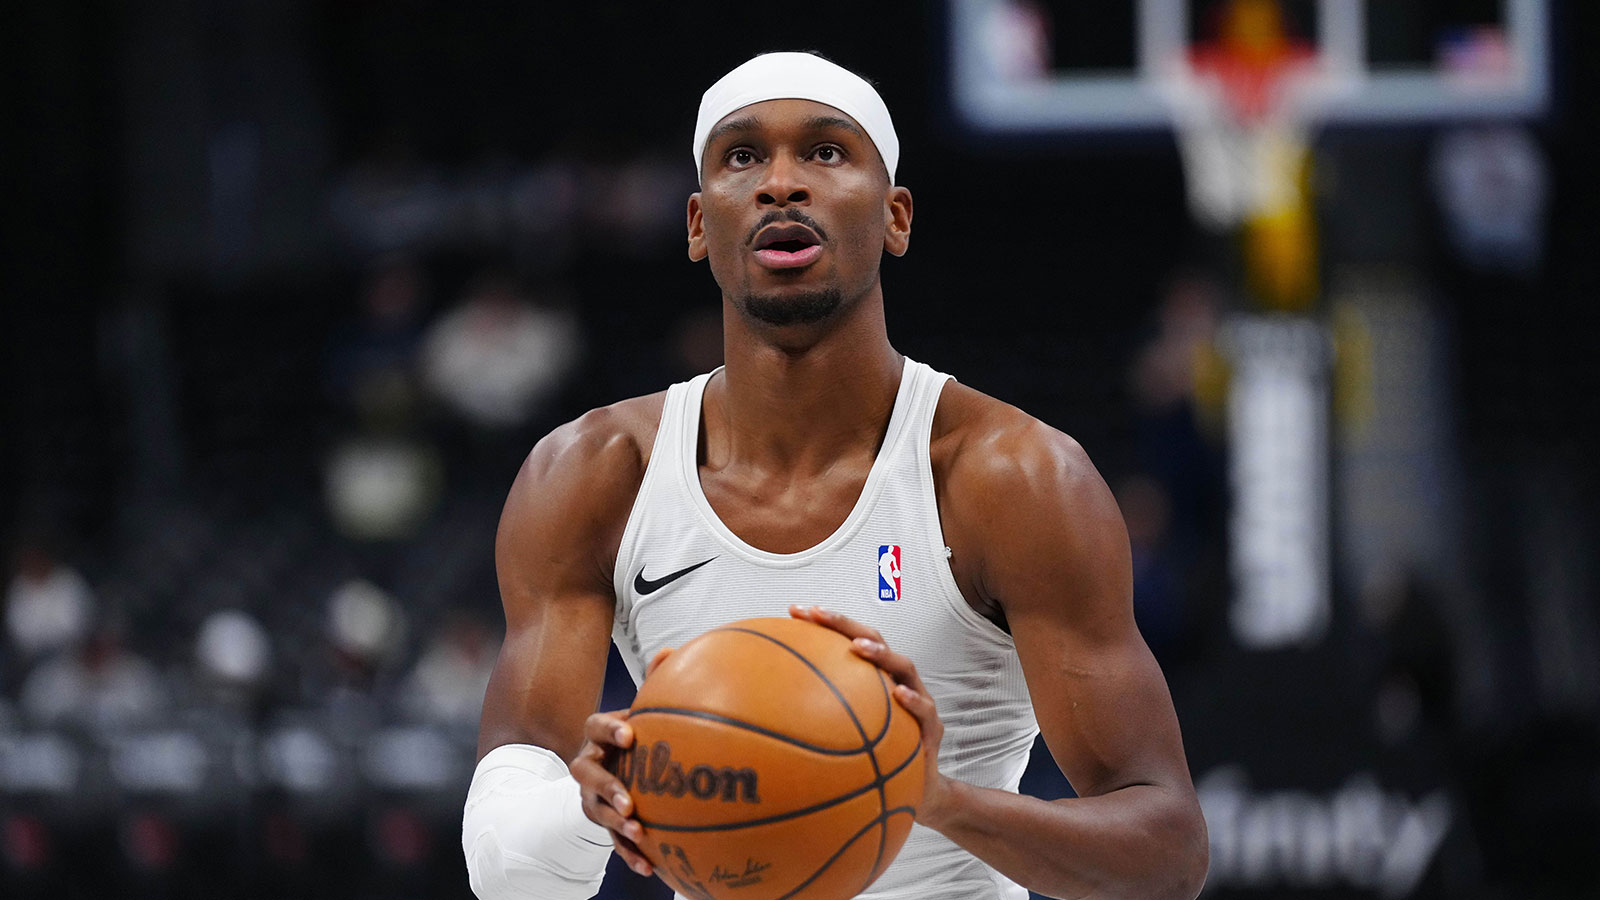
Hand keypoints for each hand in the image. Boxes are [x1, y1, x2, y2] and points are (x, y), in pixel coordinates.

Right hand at [569, 648, 674, 877]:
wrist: (612, 768)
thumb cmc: (634, 738)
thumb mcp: (642, 712)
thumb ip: (654, 684)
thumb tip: (670, 651)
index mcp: (598, 736)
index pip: (594, 726)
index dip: (609, 729)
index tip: (630, 734)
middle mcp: (588, 764)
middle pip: (586, 774)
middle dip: (606, 787)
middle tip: (629, 801)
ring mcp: (591, 795)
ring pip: (595, 809)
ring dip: (615, 824)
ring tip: (638, 833)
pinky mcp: (601, 820)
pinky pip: (611, 841)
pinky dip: (628, 853)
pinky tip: (649, 867)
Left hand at [788, 605, 953, 824]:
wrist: (918, 795)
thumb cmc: (874, 762)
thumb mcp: (841, 742)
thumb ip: (813, 725)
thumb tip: (760, 722)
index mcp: (873, 680)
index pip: (848, 641)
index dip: (824, 623)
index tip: (793, 610)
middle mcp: (896, 682)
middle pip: (874, 641)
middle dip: (846, 624)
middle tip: (818, 613)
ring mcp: (918, 702)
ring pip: (905, 667)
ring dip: (882, 654)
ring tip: (859, 647)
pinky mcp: (932, 730)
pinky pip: (925, 712)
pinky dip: (912, 701)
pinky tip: (898, 695)